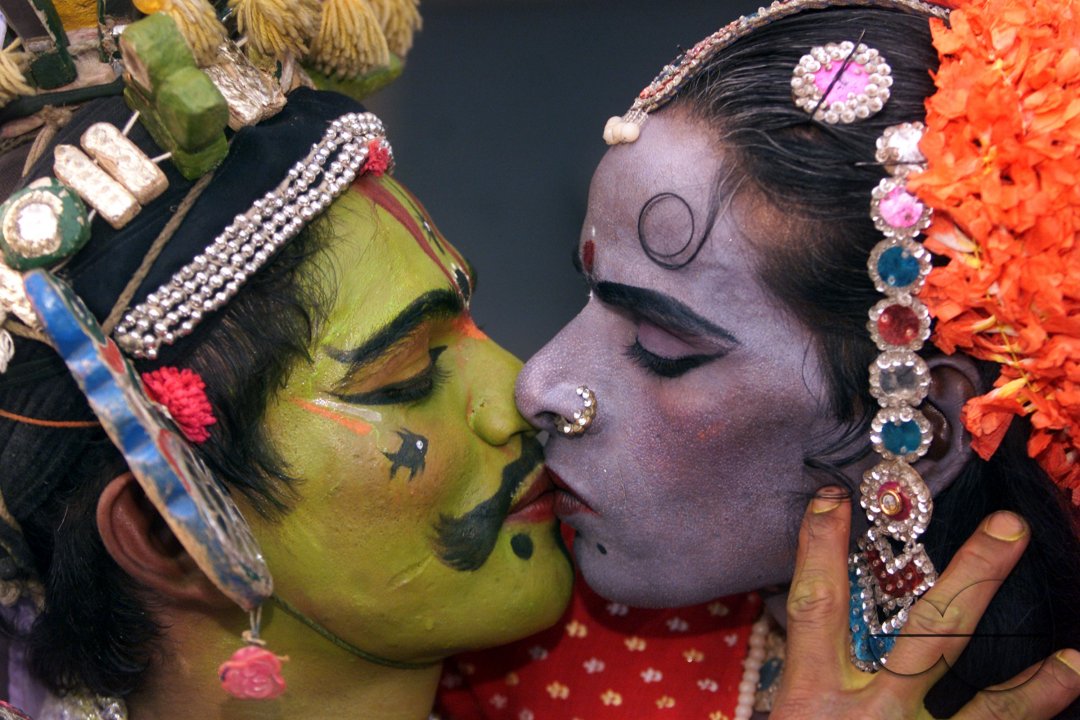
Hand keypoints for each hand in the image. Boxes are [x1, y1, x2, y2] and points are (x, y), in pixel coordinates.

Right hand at [770, 488, 1079, 718]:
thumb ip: (806, 678)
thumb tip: (819, 625)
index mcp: (811, 700)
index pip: (818, 606)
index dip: (823, 549)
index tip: (835, 497)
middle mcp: (867, 718)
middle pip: (925, 639)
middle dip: (971, 580)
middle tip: (1011, 528)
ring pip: (985, 714)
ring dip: (1038, 687)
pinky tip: (1064, 699)